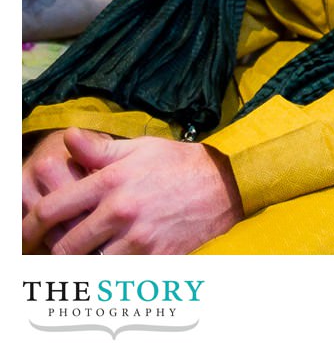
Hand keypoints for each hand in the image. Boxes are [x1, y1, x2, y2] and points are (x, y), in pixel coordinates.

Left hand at [22, 129, 242, 254]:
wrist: (227, 182)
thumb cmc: (179, 163)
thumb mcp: (139, 148)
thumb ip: (99, 149)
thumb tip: (68, 137)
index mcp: (112, 182)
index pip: (52, 208)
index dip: (30, 224)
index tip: (27, 231)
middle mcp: (121, 211)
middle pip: (65, 246)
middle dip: (53, 250)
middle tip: (52, 250)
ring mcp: (140, 237)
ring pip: (90, 265)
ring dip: (84, 263)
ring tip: (84, 257)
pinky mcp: (157, 257)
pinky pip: (121, 275)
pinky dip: (112, 273)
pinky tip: (113, 262)